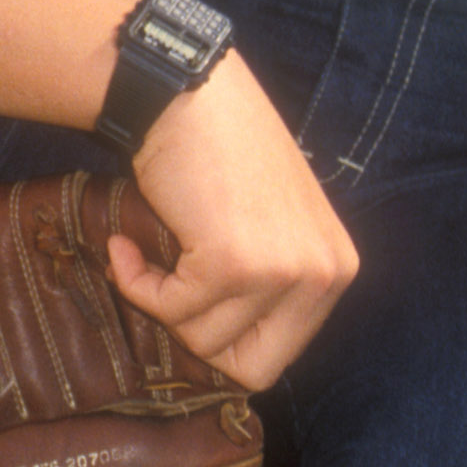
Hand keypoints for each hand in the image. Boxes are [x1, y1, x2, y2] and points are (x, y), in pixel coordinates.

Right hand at [106, 54, 358, 390]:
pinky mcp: (233, 263)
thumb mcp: (277, 227)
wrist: (190, 98)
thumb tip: (238, 361)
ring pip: (202, 341)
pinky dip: (135, 281)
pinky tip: (127, 241)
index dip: (227, 337)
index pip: (280, 356)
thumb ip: (275, 288)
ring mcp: (282, 270)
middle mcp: (324, 274)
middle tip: (177, 285)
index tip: (199, 296)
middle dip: (199, 338)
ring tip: (155, 247)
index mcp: (339, 269)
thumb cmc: (224, 157)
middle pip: (251, 369)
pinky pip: (169, 309)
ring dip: (162, 300)